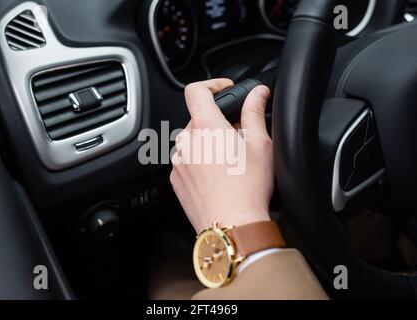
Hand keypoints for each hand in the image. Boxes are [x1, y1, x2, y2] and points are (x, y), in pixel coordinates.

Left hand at [170, 79, 273, 233]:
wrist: (232, 226)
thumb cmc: (248, 189)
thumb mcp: (261, 145)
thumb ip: (255, 112)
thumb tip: (258, 93)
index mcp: (205, 127)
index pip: (196, 90)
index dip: (211, 85)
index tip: (223, 90)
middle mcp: (186, 142)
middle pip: (199, 119)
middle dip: (217, 123)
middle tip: (238, 139)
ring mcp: (179, 162)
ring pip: (194, 141)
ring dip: (208, 144)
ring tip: (229, 163)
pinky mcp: (176, 179)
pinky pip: (187, 161)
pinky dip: (200, 162)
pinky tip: (218, 177)